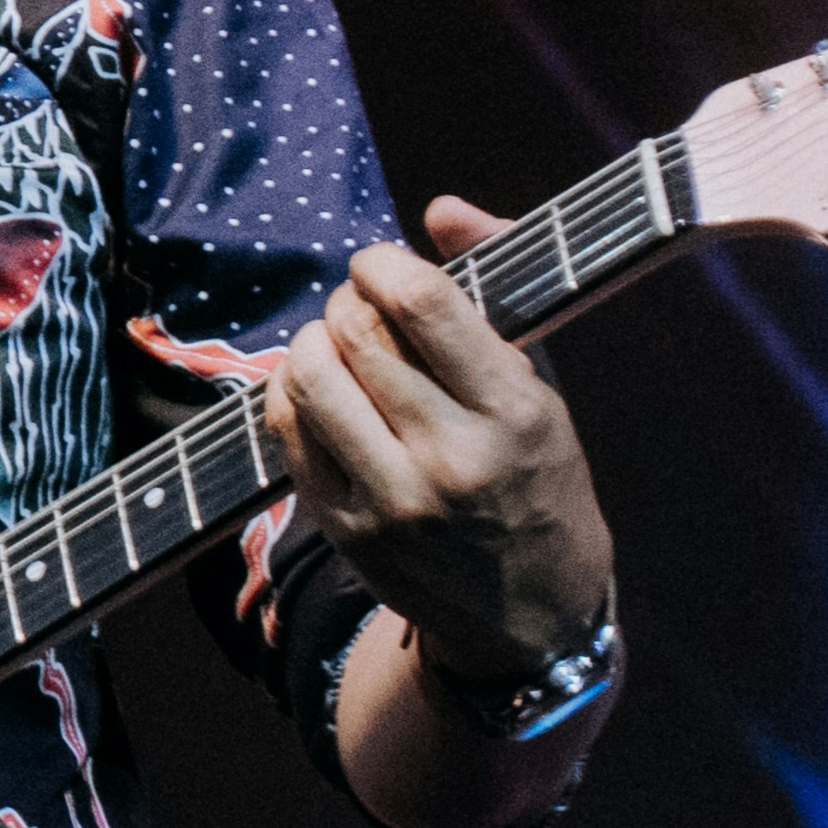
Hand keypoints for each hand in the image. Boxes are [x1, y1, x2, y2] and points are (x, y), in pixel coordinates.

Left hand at [267, 201, 614, 678]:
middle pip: (356, 335)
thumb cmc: (536, 481)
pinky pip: (285, 432)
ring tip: (335, 345)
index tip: (381, 264)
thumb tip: (440, 209)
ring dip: (310, 342)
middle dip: (347, 302)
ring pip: (309, 379)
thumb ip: (496, 287)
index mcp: (516, 413)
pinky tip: (318, 391)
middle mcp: (453, 457)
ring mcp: (393, 499)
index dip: (384, 265)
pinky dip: (289, 393)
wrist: (529, 618)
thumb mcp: (542, 388)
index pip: (426, 307)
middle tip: (359, 307)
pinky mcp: (345, 528)